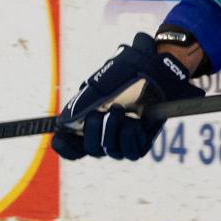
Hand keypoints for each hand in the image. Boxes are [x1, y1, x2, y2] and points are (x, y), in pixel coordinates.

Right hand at [53, 33, 202, 159]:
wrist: (159, 67)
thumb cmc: (128, 71)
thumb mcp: (103, 81)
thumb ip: (84, 101)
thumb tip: (63, 122)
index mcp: (89, 121)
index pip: (72, 146)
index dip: (65, 147)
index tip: (61, 137)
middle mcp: (105, 134)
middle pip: (91, 149)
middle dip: (93, 131)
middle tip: (100, 112)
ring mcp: (123, 139)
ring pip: (111, 152)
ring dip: (112, 131)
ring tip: (119, 110)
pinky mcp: (141, 142)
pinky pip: (131, 153)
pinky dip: (130, 138)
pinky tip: (134, 122)